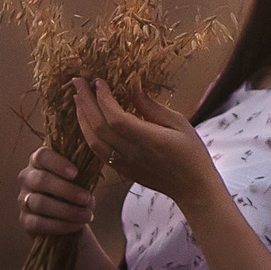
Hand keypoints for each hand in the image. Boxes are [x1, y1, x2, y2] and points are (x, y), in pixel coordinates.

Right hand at [15, 145, 94, 237]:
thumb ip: (82, 173)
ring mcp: (23, 200)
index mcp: (38, 162)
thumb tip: (92, 171)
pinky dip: (60, 225)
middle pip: (41, 180)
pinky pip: (38, 223)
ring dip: (66, 210)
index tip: (76, 173)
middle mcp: (27, 178)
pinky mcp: (25, 220)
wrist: (68, 221)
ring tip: (87, 215)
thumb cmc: (74, 194)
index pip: (42, 156)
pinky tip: (76, 225)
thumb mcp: (80, 181)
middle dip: (66, 190)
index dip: (57, 163)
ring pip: (40, 203)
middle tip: (86, 198)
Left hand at [71, 79, 217, 207]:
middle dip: (85, 102)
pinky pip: (98, 151)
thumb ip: (151, 106)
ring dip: (82, 118)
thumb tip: (132, 87)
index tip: (98, 81)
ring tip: (78, 98)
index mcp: (148, 140)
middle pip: (98, 127)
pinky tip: (86, 121)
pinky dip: (88, 133)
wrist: (193, 188)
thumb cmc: (191, 152)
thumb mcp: (179, 122)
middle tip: (77, 81)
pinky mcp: (122, 170)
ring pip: (93, 140)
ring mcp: (124, 164)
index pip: (115, 118)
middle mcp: (132, 153)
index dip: (102, 98)